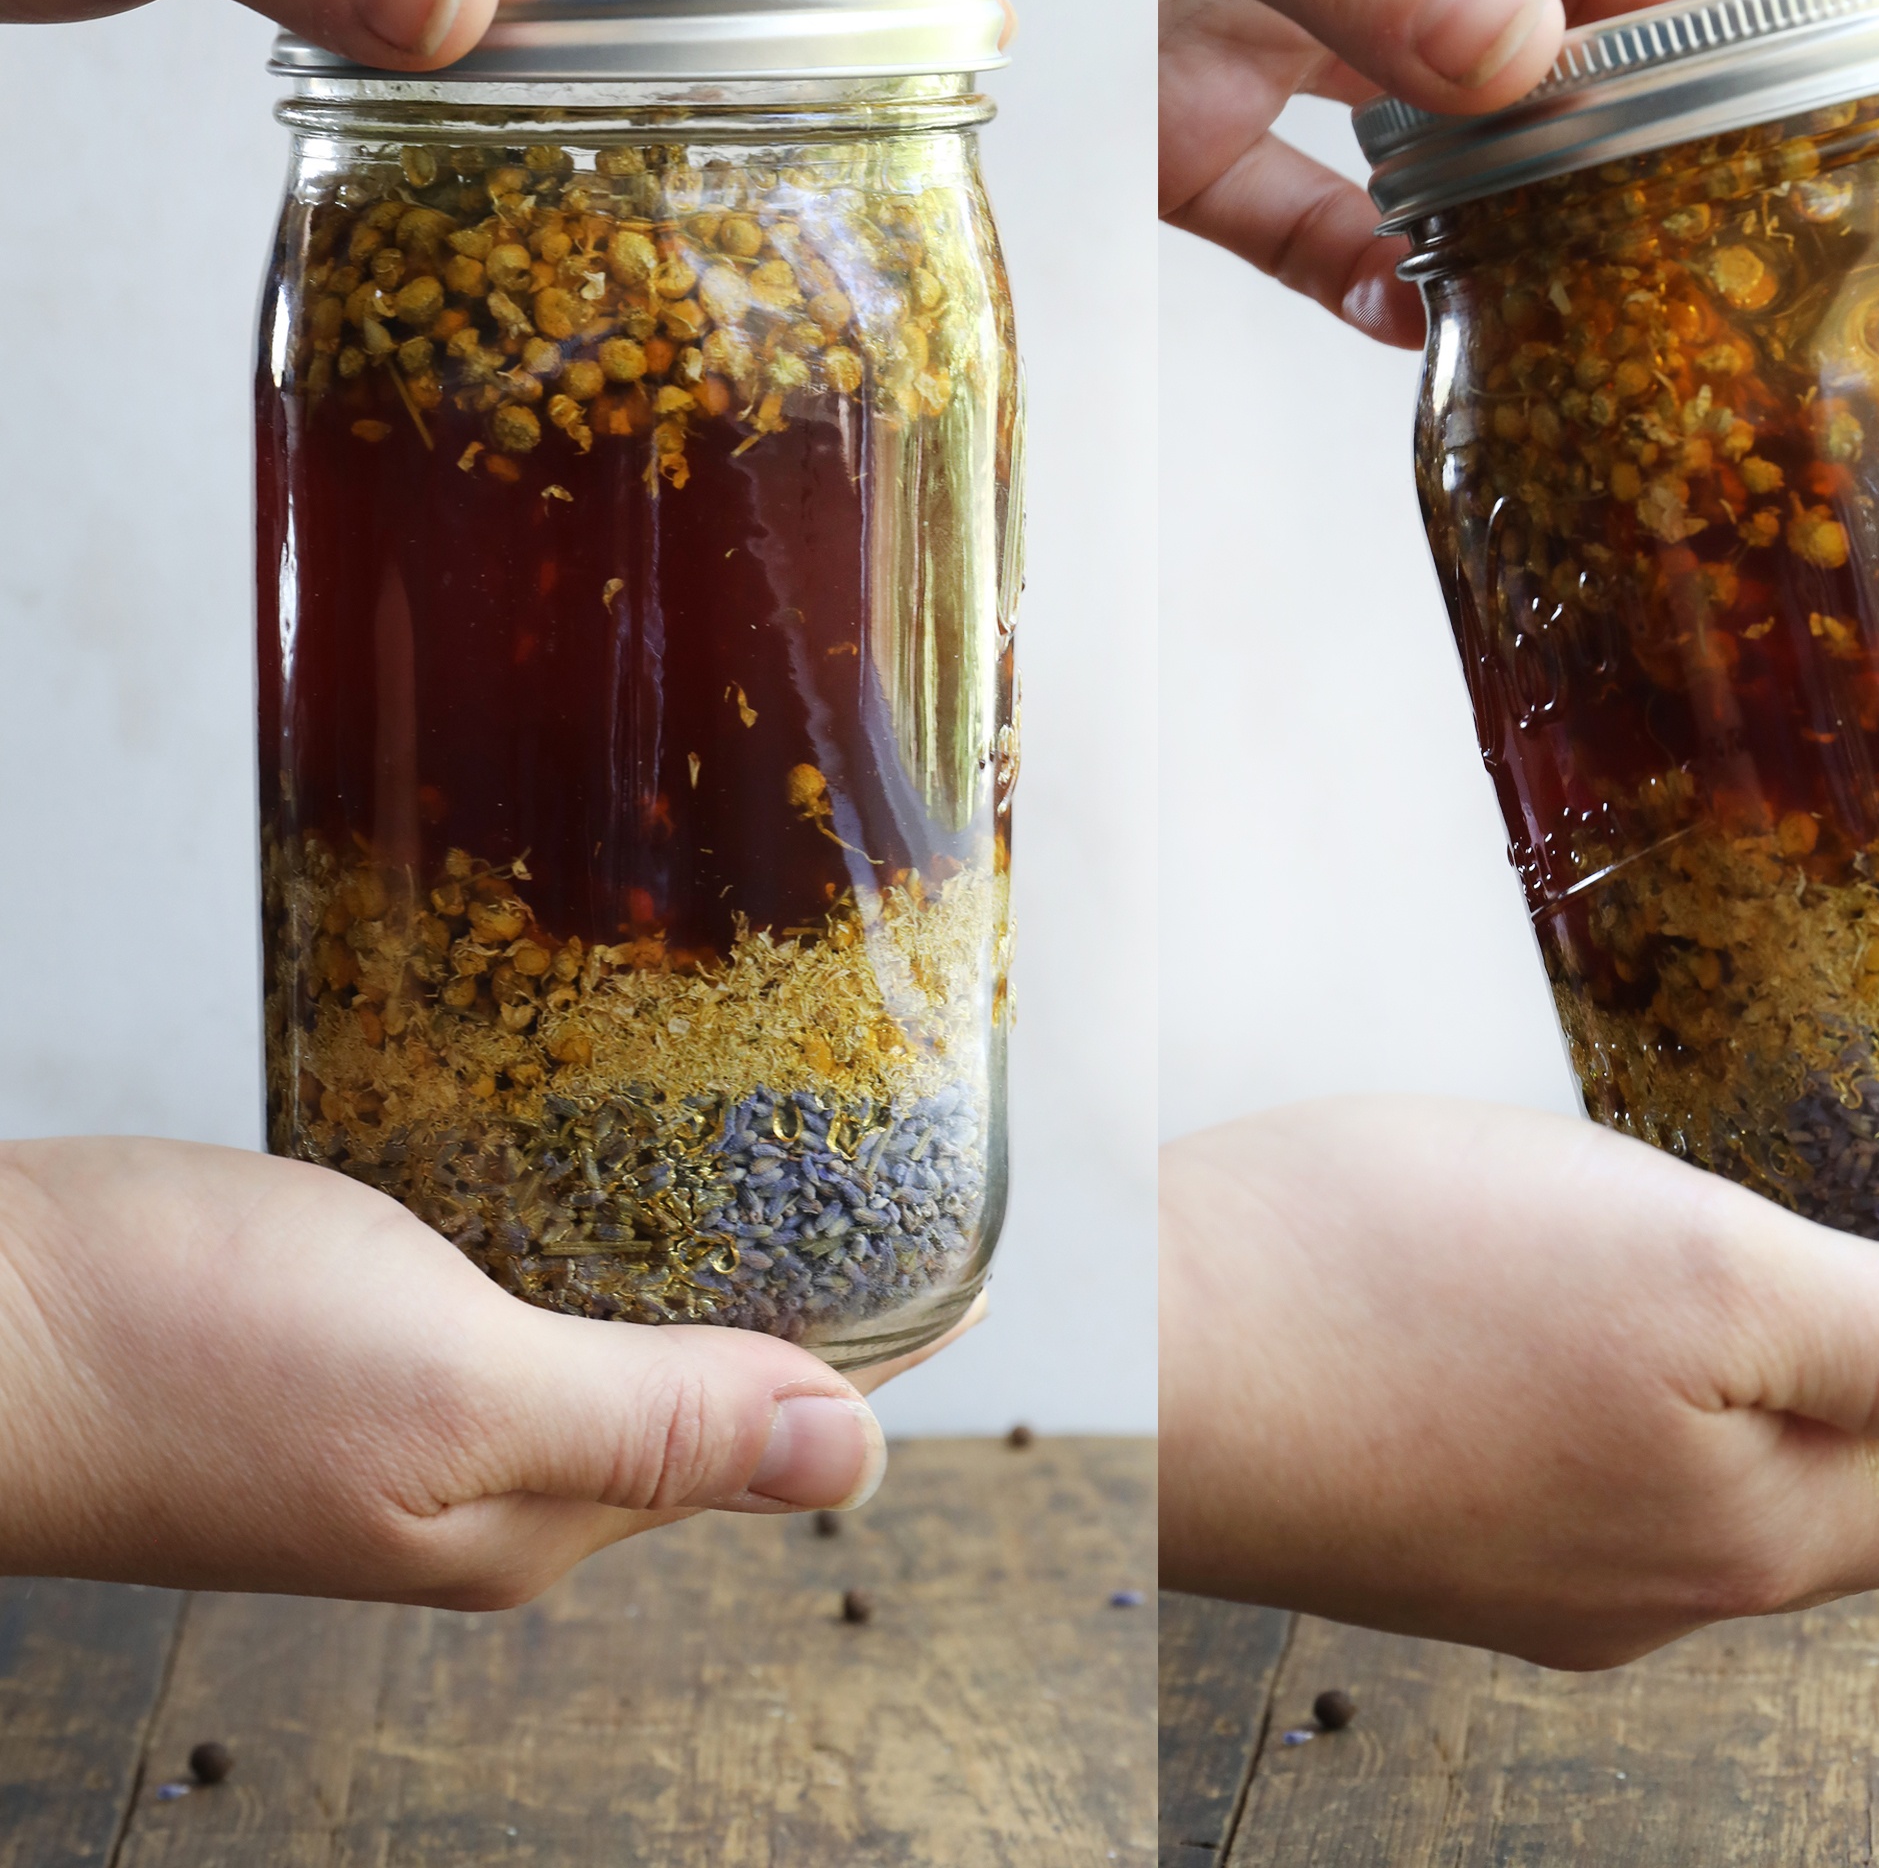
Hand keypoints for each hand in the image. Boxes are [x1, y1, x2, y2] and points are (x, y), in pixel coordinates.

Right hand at [0, 1139, 972, 1608]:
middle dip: (791, 1269)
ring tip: (760, 1108)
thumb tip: (852, 1462)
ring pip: (593, 1309)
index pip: (769, 1427)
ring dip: (673, 1226)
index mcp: (542, 1514)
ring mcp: (400, 1405)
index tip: (965, 1230)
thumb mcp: (452, 1387)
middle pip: (695, 1371)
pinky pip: (490, 1266)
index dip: (877, 1331)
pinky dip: (554, 1198)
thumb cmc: (168, 1360)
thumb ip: (651, 1422)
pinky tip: (570, 1124)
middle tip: (875, 1135)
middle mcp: (484, 1475)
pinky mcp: (326, 1332)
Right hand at [1157, 1097, 1878, 1670]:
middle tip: (1778, 1208)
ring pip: (1718, 1465)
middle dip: (1861, 1349)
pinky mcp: (1436, 1522)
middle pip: (1853, 1487)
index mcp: (1753, 1541)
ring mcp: (1536, 1569)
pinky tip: (1529, 1276)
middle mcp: (1654, 1589)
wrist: (1115, 1358)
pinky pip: (1590, 1453)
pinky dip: (1604, 1361)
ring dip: (1724, 1347)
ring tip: (1646, 1228)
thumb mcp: (1701, 1277)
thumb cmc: (1393, 1300)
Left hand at [1159, 0, 1867, 345]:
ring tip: (1642, 289)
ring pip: (1468, 138)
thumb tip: (1523, 55)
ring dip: (1549, 211)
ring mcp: (1289, 39)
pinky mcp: (1192, 136)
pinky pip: (1316, 228)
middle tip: (1788, 199)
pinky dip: (1376, 282)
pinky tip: (1432, 326)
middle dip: (1692, 104)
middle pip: (1586, 19)